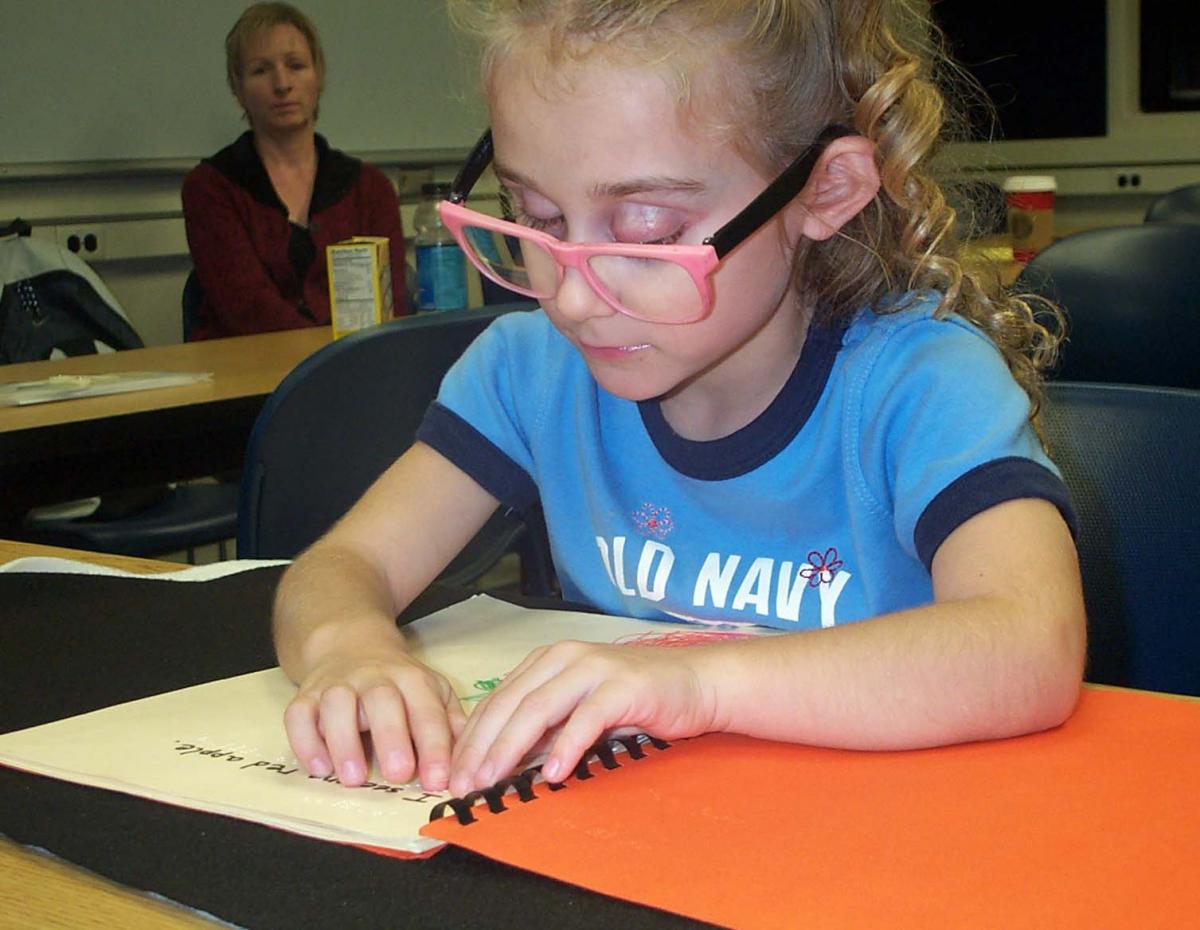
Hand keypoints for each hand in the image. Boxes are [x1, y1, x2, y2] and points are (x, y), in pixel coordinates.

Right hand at [283, 649, 466, 791]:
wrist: (350, 644)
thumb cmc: (398, 681)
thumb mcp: (432, 691)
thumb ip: (452, 724)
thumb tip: (471, 760)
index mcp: (411, 679)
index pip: (426, 709)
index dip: (434, 745)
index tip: (439, 779)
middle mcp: (373, 678)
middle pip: (381, 701)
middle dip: (391, 738)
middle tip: (399, 775)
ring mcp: (337, 685)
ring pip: (336, 705)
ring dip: (344, 742)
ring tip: (354, 779)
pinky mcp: (307, 695)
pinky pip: (298, 714)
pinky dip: (305, 741)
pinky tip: (320, 768)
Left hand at [447, 640, 715, 795]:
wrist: (695, 683)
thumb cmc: (636, 700)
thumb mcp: (580, 710)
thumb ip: (545, 727)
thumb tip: (502, 763)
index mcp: (548, 661)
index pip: (497, 700)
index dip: (471, 738)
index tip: (453, 774)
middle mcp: (565, 657)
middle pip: (510, 704)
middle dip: (481, 747)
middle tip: (463, 785)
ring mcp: (593, 668)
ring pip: (539, 708)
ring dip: (511, 748)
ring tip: (493, 780)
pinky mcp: (622, 686)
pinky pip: (586, 718)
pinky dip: (566, 747)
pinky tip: (552, 774)